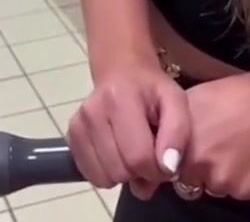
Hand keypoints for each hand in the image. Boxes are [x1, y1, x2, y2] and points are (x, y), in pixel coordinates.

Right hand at [66, 60, 188, 199]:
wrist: (121, 72)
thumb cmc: (152, 90)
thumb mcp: (176, 102)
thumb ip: (178, 133)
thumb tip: (168, 167)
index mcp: (120, 101)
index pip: (138, 157)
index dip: (158, 171)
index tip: (166, 164)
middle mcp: (92, 113)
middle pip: (119, 170)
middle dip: (140, 174)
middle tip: (150, 159)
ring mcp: (77, 124)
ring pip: (103, 177)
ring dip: (123, 175)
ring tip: (133, 156)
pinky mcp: (71, 135)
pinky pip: (90, 173)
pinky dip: (106, 173)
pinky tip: (117, 156)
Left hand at [176, 66, 249, 200]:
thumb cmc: (234, 96)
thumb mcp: (192, 102)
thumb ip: (173, 127)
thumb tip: (162, 139)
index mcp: (182, 148)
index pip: (170, 168)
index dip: (179, 160)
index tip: (189, 151)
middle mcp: (202, 170)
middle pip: (192, 181)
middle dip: (200, 170)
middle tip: (216, 150)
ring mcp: (228, 183)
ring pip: (218, 187)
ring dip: (223, 175)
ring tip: (236, 150)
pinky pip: (242, 190)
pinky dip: (245, 179)